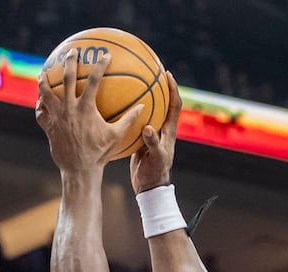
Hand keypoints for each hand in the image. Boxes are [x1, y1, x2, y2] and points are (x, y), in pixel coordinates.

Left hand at [35, 50, 139, 174]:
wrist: (80, 170)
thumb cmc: (100, 153)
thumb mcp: (116, 136)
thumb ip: (128, 120)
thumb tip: (142, 107)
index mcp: (86, 108)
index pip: (95, 80)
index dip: (101, 65)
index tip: (106, 55)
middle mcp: (69, 109)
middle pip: (68, 78)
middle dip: (70, 62)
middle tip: (72, 52)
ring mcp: (57, 117)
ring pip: (46, 92)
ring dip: (44, 80)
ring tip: (43, 73)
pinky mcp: (48, 127)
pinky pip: (41, 113)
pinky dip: (40, 106)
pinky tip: (40, 101)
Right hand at [131, 71, 182, 193]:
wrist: (147, 186)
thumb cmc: (155, 173)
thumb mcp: (155, 158)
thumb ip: (152, 143)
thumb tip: (147, 128)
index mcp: (168, 130)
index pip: (174, 104)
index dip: (173, 89)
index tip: (167, 74)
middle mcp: (160, 128)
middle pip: (162, 101)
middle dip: (157, 85)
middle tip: (150, 69)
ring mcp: (150, 132)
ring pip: (146, 109)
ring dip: (140, 95)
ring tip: (129, 80)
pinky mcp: (139, 137)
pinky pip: (133, 119)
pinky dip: (126, 111)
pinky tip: (113, 103)